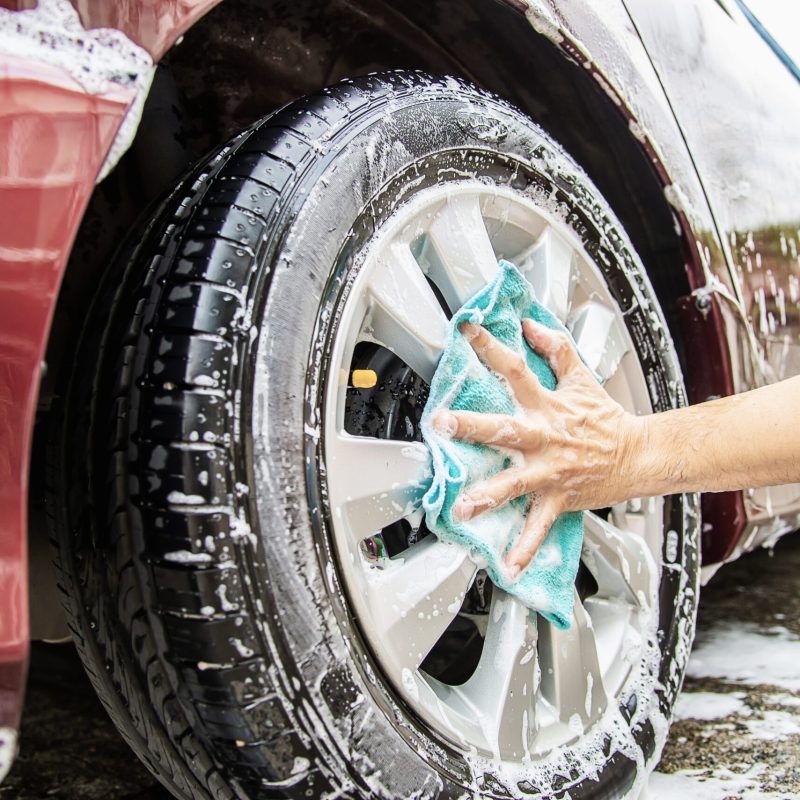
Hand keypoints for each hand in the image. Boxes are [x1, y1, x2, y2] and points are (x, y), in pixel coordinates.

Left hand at [432, 319, 644, 575]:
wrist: (639, 455)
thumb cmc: (605, 418)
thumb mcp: (581, 377)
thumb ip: (555, 349)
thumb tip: (531, 325)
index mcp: (548, 405)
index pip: (516, 370)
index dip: (492, 347)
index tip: (466, 331)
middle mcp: (545, 436)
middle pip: (505, 427)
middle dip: (473, 426)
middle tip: (443, 423)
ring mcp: (550, 470)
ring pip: (516, 482)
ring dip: (489, 494)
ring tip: (463, 508)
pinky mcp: (558, 497)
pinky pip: (540, 525)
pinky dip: (525, 547)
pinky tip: (507, 566)